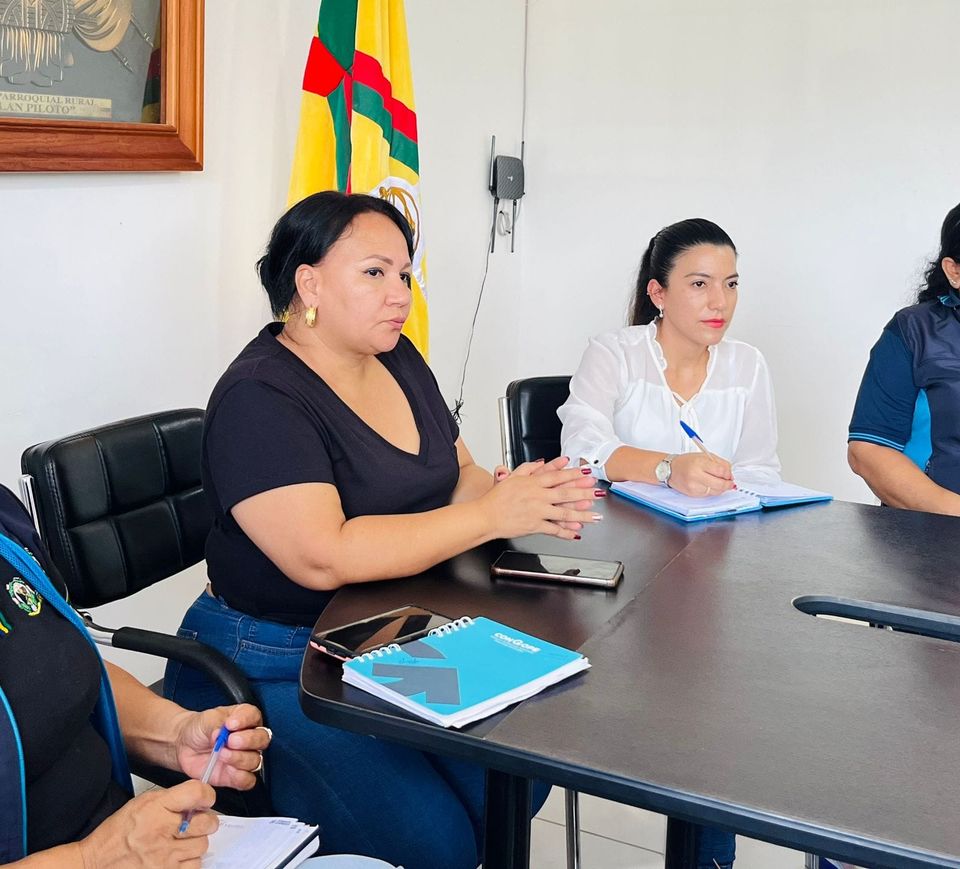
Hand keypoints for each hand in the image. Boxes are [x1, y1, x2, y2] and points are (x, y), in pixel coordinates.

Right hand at [78, 780, 216, 867]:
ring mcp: (164, 858)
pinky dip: (188, 862)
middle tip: (197, 823)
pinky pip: (193, 866)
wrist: (96, 863)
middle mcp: (160, 832)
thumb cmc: (118, 833)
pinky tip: (176, 857)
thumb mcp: (141, 804)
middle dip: (206, 821)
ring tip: (180, 842)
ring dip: (194, 843)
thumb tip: (199, 799)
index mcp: (154, 808)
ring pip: (201, 846)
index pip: (196, 793)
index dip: (206, 795)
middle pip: (206, 823)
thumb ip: (171, 798)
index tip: (205, 800)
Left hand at [175, 705, 270, 790]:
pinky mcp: (236, 776)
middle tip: (230, 740)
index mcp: (244, 718)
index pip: (254, 716)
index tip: (230, 724)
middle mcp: (248, 738)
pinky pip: (248, 780)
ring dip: (240, 758)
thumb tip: (222, 733)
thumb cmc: (199, 728)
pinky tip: (228, 770)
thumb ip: (216, 724)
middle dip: (248, 740)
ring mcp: (244, 758)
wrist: (183, 745)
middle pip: (262, 739)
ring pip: (256, 761)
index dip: (246, 720)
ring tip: (222, 754)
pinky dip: (240, 777)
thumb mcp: (206, 720)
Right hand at [497, 457, 603, 529]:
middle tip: (598, 493)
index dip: (574, 474)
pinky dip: (566, 532)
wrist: (486, 515)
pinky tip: (576, 533)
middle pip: (565, 493)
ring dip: (582, 515)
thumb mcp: (512, 477)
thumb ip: (528, 468)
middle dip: (584, 492)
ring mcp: (537, 512)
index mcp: (532, 483)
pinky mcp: (534, 526)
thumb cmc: (496, 498)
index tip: (587, 473)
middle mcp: (537, 496)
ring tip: (595, 516)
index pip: (557, 476)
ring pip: (564, 512)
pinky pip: (554, 529)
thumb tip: (543, 462)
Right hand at [667, 453, 735, 497]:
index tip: (729, 474)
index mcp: (699, 463)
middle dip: (728, 484)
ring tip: (720, 482)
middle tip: (730, 482)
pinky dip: (713, 490)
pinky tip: (710, 485)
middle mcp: (696, 476)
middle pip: (720, 484)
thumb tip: (730, 474)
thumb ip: (720, 463)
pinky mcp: (693, 494)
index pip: (721, 471)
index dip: (728, 474)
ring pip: (716, 491)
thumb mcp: (705, 456)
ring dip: (721, 488)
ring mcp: (694, 486)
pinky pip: (709, 495)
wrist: (670, 469)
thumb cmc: (687, 462)